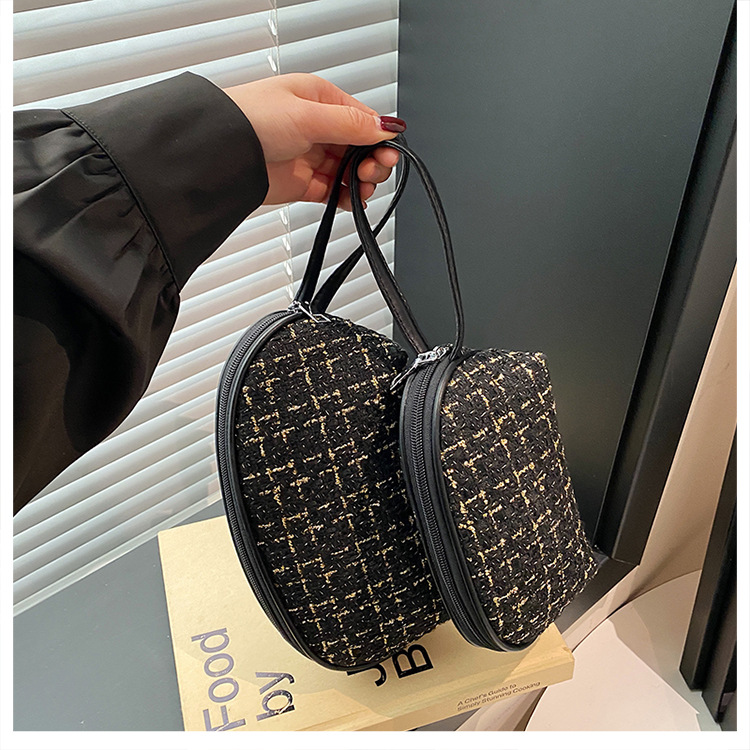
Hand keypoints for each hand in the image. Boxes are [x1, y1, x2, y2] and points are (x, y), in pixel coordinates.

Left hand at [224, 74, 404, 209]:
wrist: (220, 154)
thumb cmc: (251, 120)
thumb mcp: (308, 114)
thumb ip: (350, 123)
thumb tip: (386, 126)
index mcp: (319, 99)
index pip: (362, 119)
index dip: (379, 137)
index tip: (389, 152)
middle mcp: (317, 126)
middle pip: (360, 147)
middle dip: (372, 160)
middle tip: (372, 171)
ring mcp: (310, 156)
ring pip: (349, 171)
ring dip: (362, 181)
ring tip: (362, 187)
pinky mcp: (303, 184)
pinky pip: (334, 192)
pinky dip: (347, 198)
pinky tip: (353, 200)